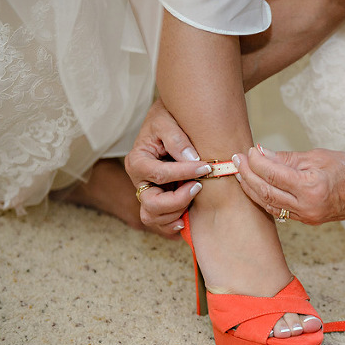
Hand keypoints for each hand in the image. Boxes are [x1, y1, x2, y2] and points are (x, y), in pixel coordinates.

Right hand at [124, 99, 211, 234]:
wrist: (169, 122)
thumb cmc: (167, 119)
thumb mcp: (167, 121)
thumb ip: (177, 139)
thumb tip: (191, 158)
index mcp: (137, 161)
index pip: (159, 174)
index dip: (184, 173)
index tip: (207, 166)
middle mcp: (139, 180)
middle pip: (152, 203)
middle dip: (179, 199)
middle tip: (199, 185)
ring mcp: (147, 193)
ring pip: (153, 216)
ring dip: (177, 211)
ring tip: (194, 195)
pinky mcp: (158, 201)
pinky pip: (160, 223)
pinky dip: (171, 225)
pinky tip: (185, 219)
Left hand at [232, 146, 344, 224]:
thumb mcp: (317, 156)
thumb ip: (286, 158)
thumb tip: (261, 153)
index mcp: (311, 187)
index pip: (273, 175)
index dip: (256, 163)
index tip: (248, 152)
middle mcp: (307, 206)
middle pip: (266, 192)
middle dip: (248, 176)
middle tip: (236, 161)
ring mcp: (307, 216)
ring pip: (270, 204)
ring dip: (252, 189)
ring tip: (241, 174)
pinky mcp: (308, 220)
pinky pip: (280, 211)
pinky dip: (265, 199)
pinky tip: (256, 188)